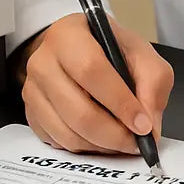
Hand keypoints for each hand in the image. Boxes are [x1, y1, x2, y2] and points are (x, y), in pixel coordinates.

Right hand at [19, 13, 173, 155]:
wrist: (81, 50)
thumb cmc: (110, 50)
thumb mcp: (141, 53)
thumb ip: (153, 83)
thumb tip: (149, 126)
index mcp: (69, 35)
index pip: (91, 71)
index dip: (119, 102)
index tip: (142, 124)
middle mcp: (43, 61)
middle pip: (78, 110)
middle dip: (113, 134)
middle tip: (135, 141)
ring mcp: (32, 90)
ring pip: (68, 133)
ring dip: (101, 145)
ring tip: (121, 139)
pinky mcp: (30, 114)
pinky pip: (59, 143)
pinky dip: (85, 148)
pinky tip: (101, 137)